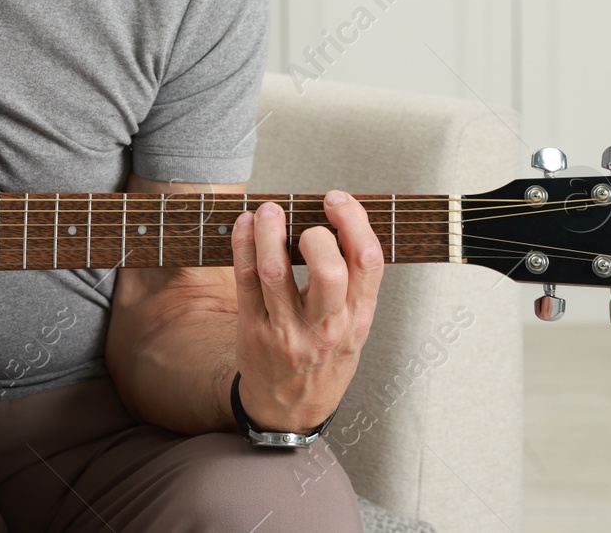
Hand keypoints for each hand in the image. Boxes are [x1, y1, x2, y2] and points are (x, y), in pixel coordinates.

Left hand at [230, 190, 382, 432]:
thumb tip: (340, 222)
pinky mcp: (253, 330)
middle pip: (328, 269)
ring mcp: (287, 330)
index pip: (367, 262)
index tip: (337, 200)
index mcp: (358, 319)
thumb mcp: (355, 329)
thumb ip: (353, 285)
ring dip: (269, 231)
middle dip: (316, 232)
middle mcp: (326, 326)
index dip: (353, 222)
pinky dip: (243, 245)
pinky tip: (244, 225)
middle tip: (306, 214)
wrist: (289, 409)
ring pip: (276, 271)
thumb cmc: (325, 359)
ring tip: (268, 210)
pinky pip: (244, 280)